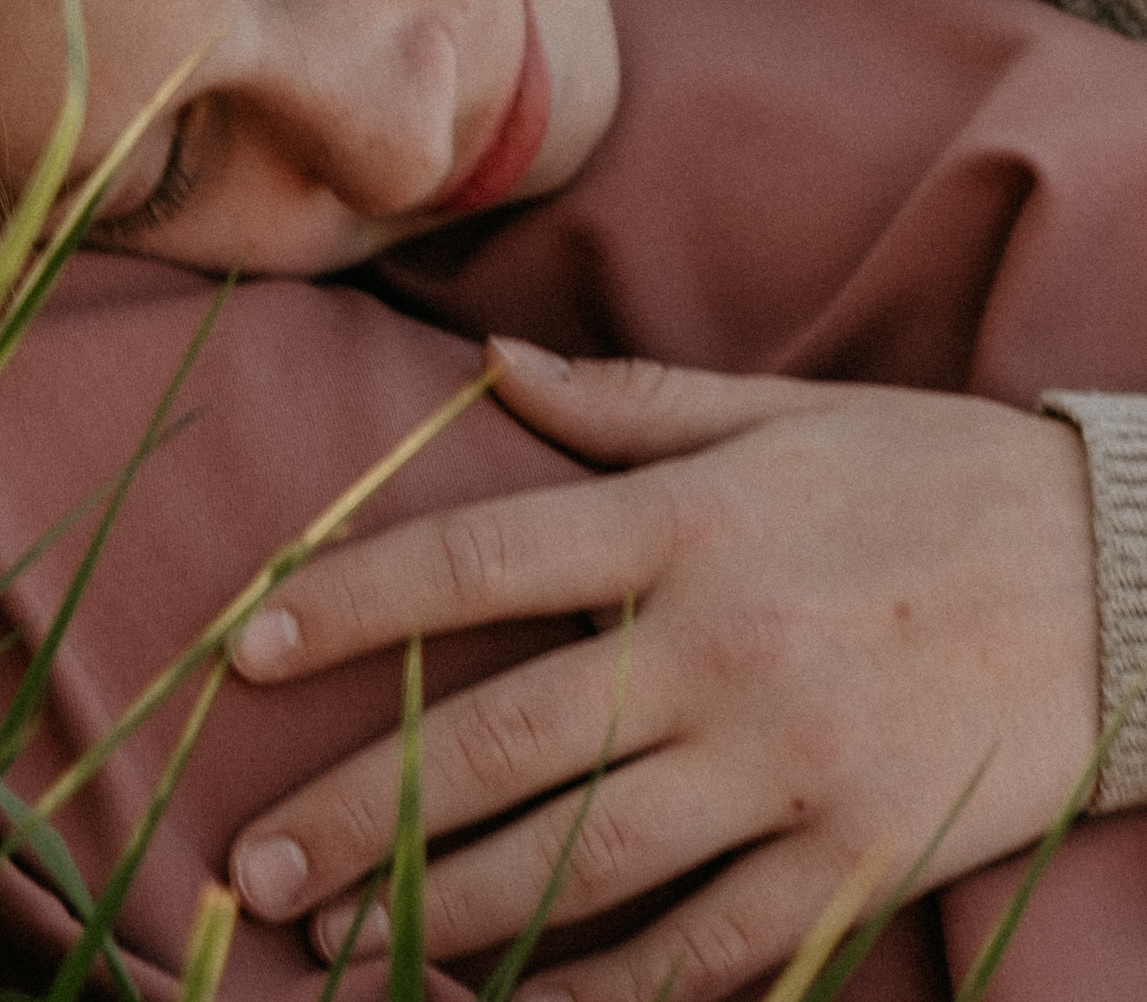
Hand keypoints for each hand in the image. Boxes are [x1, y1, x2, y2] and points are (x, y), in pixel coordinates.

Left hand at [226, 342, 1100, 1000]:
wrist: (1123, 579)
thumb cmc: (933, 479)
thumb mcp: (780, 413)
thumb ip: (625, 404)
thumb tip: (486, 365)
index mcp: (687, 521)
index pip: (478, 560)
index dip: (351, 603)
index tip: (246, 648)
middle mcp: (719, 644)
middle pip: (500, 736)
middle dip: (359, 806)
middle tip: (253, 866)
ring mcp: (786, 764)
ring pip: (579, 856)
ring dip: (444, 908)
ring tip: (338, 946)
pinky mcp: (853, 859)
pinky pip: (705, 946)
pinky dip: (602, 987)